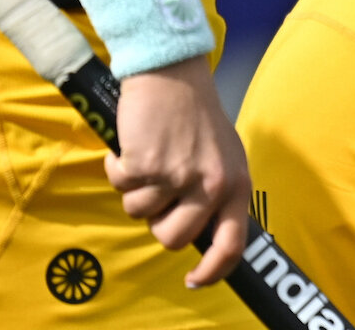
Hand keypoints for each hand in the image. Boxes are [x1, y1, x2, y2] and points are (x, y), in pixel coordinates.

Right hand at [105, 59, 251, 286]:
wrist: (173, 74)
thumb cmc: (196, 116)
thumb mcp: (223, 157)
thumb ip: (216, 195)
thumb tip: (201, 238)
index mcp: (236, 184)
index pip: (232, 244)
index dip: (212, 271)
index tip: (193, 280)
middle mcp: (211, 185)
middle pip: (171, 239)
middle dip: (156, 221)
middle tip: (158, 188)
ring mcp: (178, 176)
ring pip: (139, 214)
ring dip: (135, 189)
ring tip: (151, 156)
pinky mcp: (147, 165)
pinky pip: (120, 185)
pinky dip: (118, 167)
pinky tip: (134, 143)